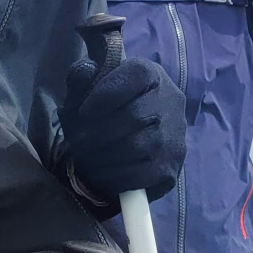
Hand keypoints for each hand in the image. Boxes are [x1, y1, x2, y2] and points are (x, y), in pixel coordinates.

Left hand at [61, 55, 186, 201]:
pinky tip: (102, 174)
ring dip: (104, 158)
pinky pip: (142, 175)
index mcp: (151, 74)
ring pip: (137, 148)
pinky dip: (116, 178)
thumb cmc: (110, 104)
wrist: (140, 128)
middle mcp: (170, 101)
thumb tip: (82, 74)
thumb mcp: (95, 83)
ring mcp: (174, 135)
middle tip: (77, 143)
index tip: (82, 113)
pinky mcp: (172, 166)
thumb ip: (83, 75)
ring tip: (86, 159)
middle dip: (98, 134)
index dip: (104, 96)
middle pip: (134, 116)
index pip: (135, 76)